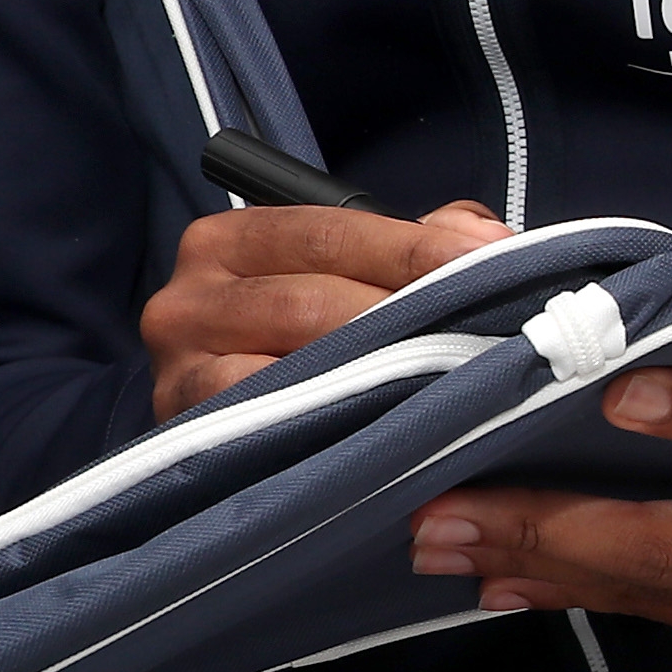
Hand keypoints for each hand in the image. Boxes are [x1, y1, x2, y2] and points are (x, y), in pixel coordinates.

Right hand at [145, 199, 513, 419]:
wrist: (229, 438)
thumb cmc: (301, 343)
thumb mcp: (346, 275)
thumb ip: (413, 243)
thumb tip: (486, 242)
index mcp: (227, 241)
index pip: (331, 232)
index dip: (416, 247)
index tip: (491, 258)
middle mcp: (189, 297)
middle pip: (316, 298)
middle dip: (410, 310)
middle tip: (487, 326)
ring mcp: (180, 368)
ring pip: (300, 361)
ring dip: (385, 369)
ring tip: (457, 373)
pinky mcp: (189, 429)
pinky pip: (271, 419)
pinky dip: (336, 419)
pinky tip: (392, 422)